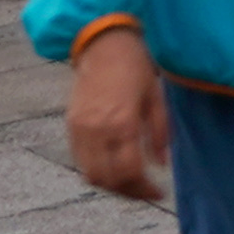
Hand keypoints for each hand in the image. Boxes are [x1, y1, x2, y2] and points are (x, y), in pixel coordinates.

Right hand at [63, 26, 166, 203]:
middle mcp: (97, 129)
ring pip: (91, 174)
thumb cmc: (134, 65)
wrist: (102, 42)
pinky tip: (113, 165)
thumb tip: (162, 165)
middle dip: (128, 192)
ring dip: (111, 185)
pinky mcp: (71, 124)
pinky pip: (80, 160)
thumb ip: (160, 133)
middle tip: (145, 191)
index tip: (158, 191)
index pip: (130, 172)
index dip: (144, 188)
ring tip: (129, 182)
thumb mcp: (155, 96)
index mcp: (122, 122)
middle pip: (108, 180)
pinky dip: (96, 170)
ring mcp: (81, 128)